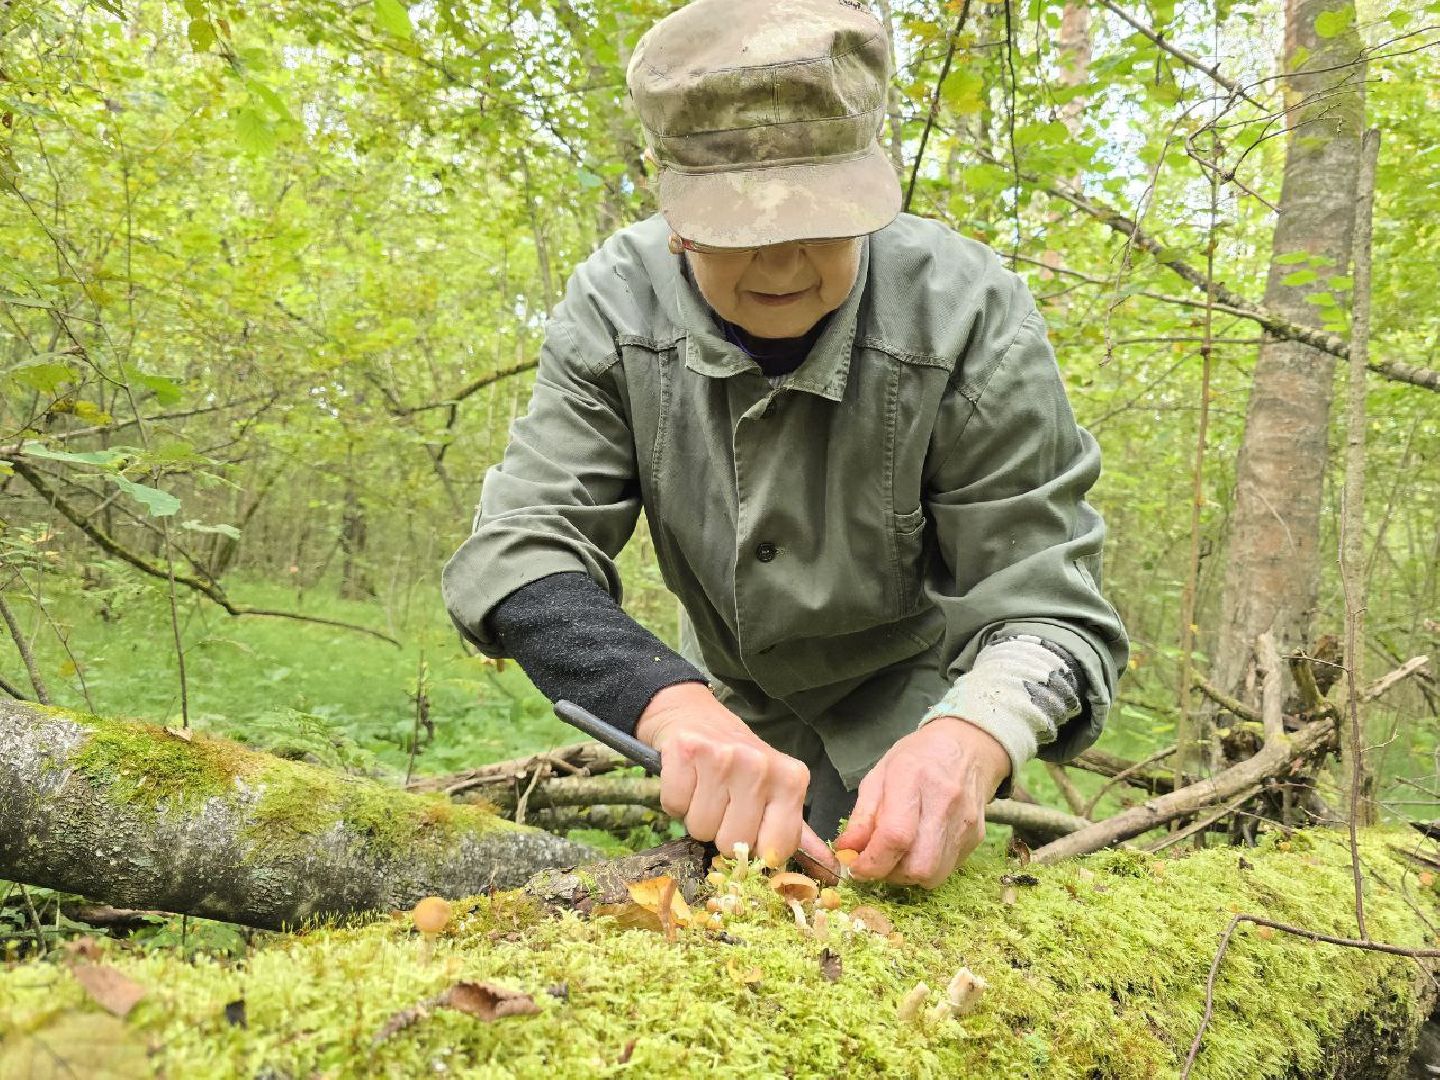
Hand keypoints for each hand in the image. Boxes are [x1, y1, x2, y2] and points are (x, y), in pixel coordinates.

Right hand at [636, 683, 835, 871]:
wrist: (694, 715)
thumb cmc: (738, 760)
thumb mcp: (775, 790)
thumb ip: (797, 831)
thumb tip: (832, 871)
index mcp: (792, 779)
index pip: (776, 849)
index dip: (756, 847)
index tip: (749, 824)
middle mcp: (761, 766)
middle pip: (733, 844)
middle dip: (721, 831)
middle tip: (722, 801)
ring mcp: (724, 757)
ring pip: (701, 829)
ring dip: (697, 815)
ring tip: (704, 788)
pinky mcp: (687, 751)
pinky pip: (674, 807)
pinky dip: (676, 800)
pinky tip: (687, 778)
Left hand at [832, 717, 1010, 888]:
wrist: (968, 746)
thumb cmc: (918, 757)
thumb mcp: (880, 774)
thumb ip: (862, 814)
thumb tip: (846, 849)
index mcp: (913, 777)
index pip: (895, 835)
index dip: (872, 862)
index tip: (856, 867)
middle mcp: (944, 802)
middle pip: (919, 866)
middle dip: (891, 874)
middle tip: (878, 862)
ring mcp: (965, 822)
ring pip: (934, 875)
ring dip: (908, 876)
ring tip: (897, 856)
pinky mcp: (977, 837)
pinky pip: (948, 869)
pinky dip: (927, 868)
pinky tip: (918, 849)